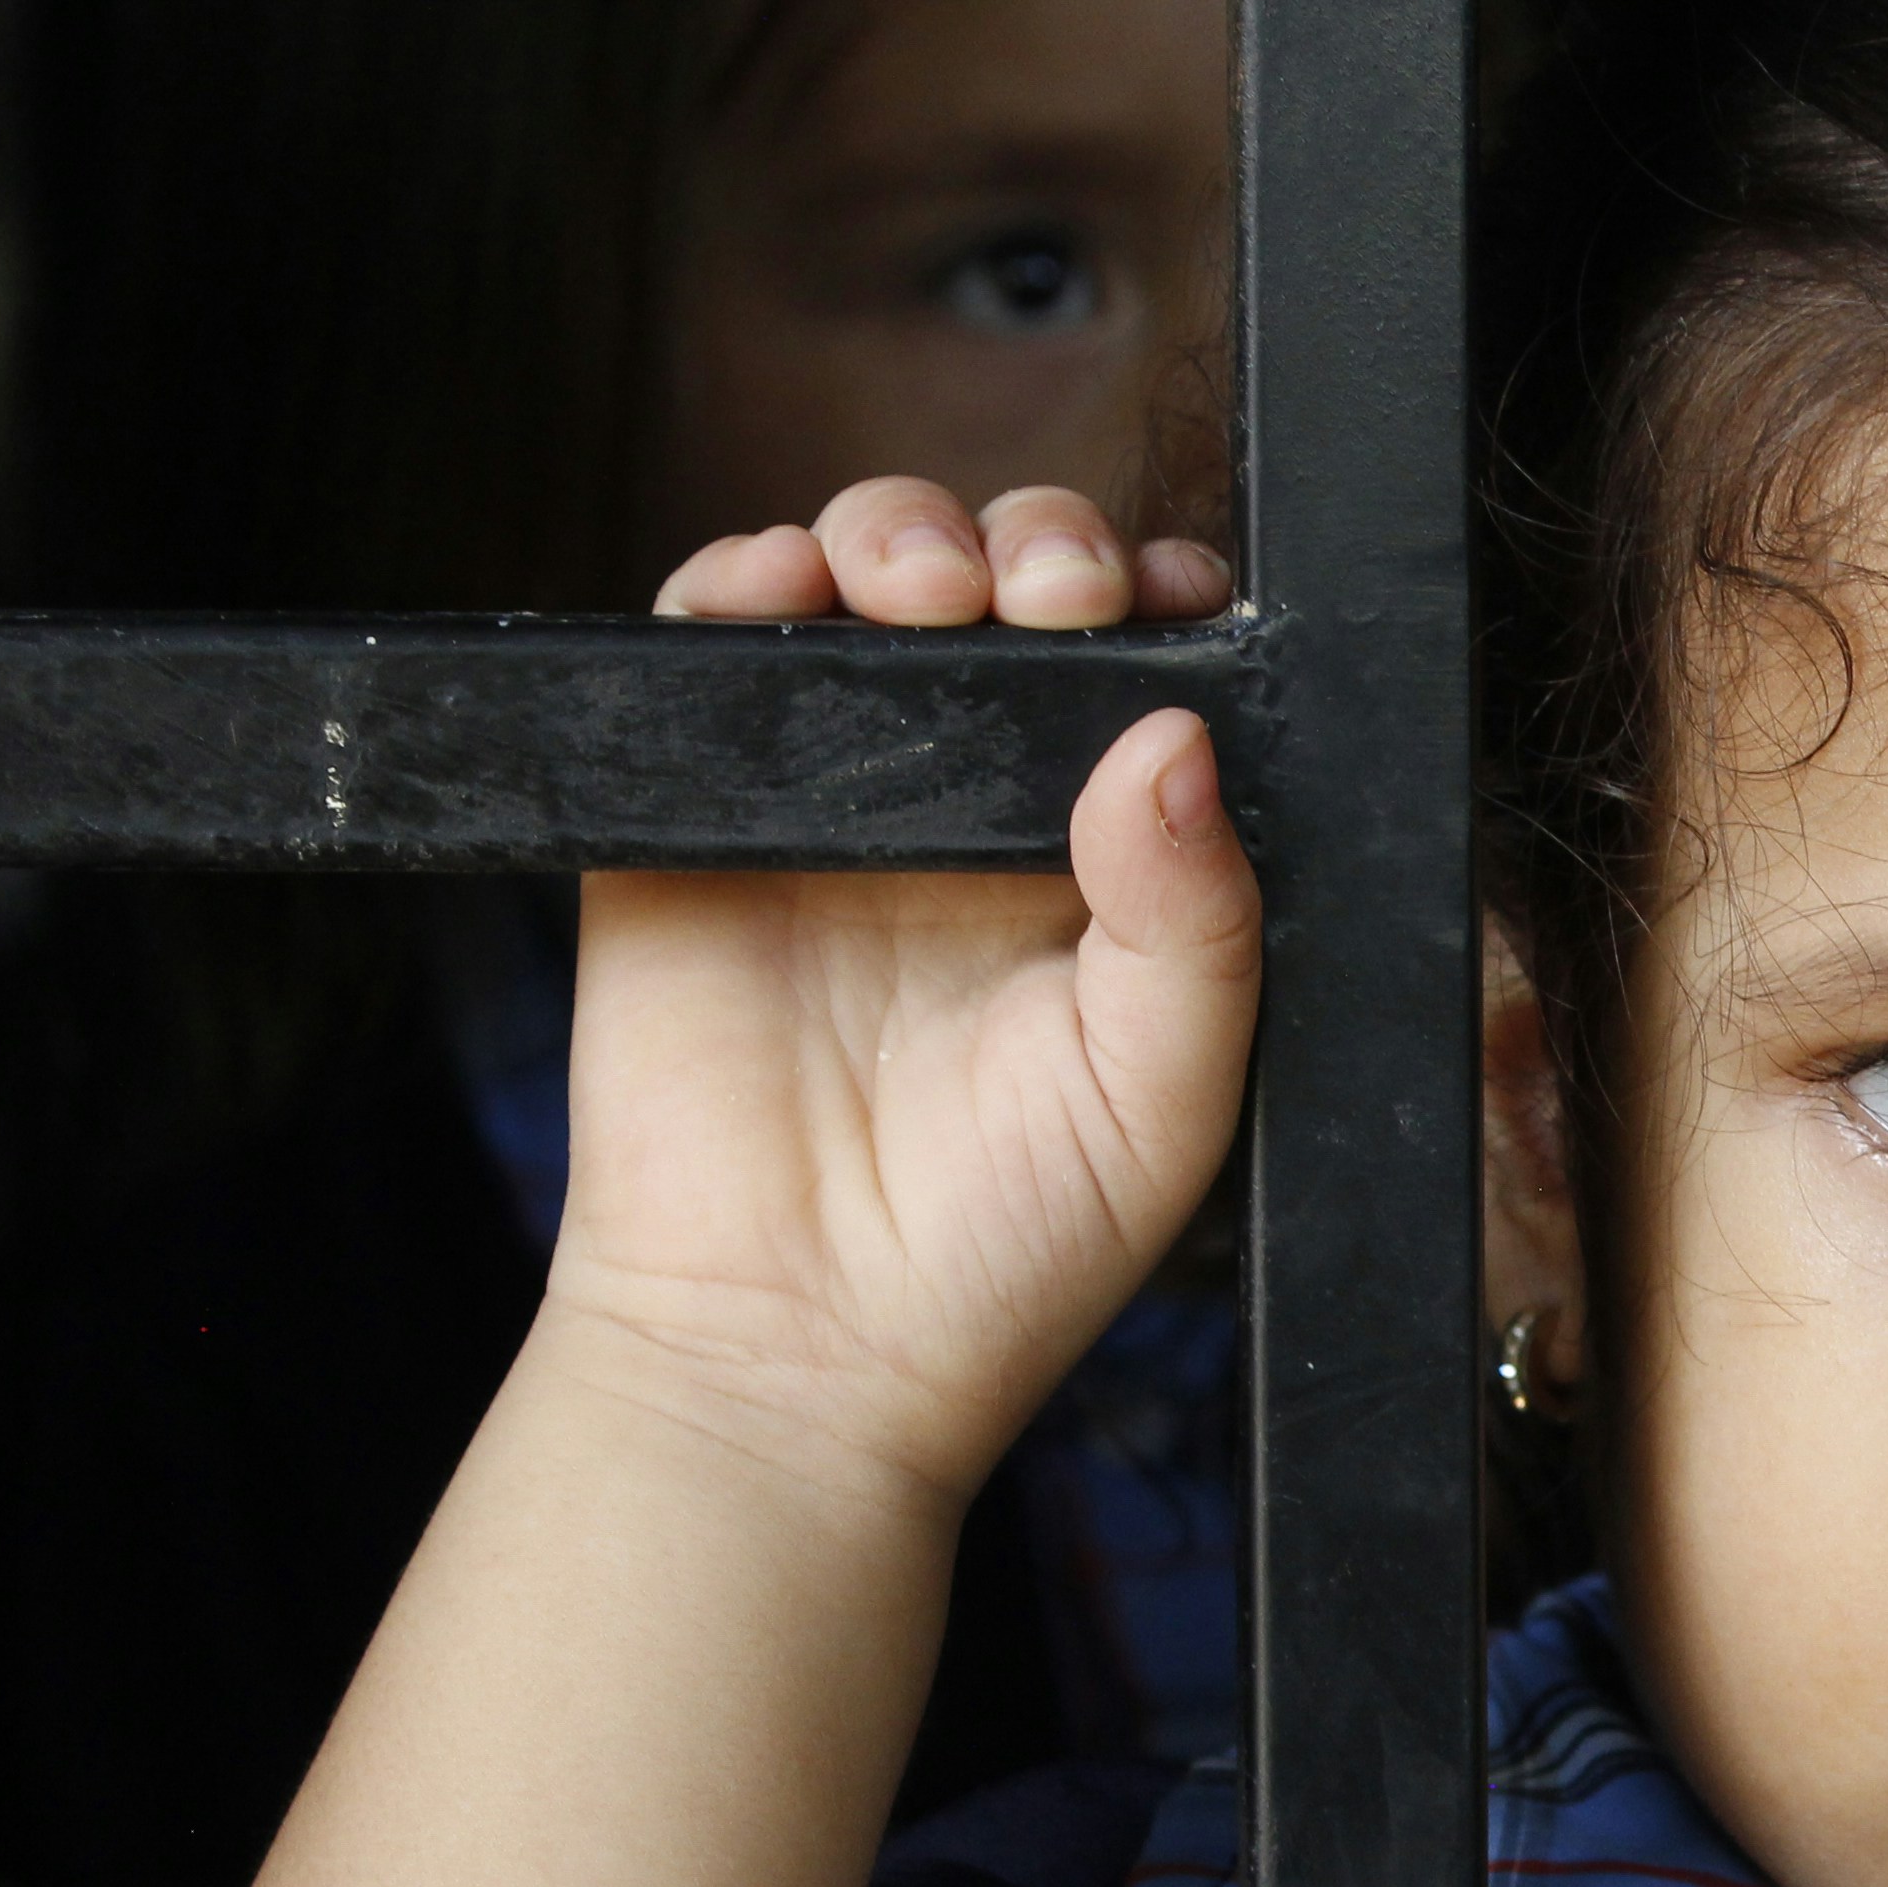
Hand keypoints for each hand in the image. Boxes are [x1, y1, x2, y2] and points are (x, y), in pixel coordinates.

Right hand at [555, 481, 1256, 1509]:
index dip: (1156, 606)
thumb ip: (1197, 918)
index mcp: (1105, 862)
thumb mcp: (1164, 1092)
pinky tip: (780, 588)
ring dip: (896, 533)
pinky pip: (704, 654)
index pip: (1147, 672)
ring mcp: (827, 805)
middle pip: (1010, 595)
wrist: (794, 1353)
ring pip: (862, 590)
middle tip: (1045, 588)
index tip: (1158, 602)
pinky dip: (734, 584)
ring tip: (918, 582)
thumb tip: (1175, 736)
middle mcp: (974, 814)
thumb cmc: (1005, 1250)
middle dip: (1035, 545)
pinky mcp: (690, 818)